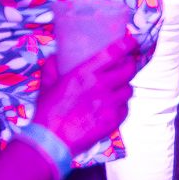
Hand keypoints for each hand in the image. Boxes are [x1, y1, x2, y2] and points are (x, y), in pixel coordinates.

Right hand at [31, 39, 135, 154]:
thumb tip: (56, 56)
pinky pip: (126, 108)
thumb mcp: (46, 83)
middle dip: (130, 64)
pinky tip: (113, 105)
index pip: (112, 53)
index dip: (126, 44)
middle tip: (127, 63)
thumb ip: (52, 66)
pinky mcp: (114, 120)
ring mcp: (110, 104)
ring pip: (129, 90)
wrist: (53, 139)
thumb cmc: (48, 110)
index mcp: (84, 73)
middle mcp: (101, 86)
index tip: (132, 40)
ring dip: (125, 86)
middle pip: (128, 70)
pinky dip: (122, 104)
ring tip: (118, 87)